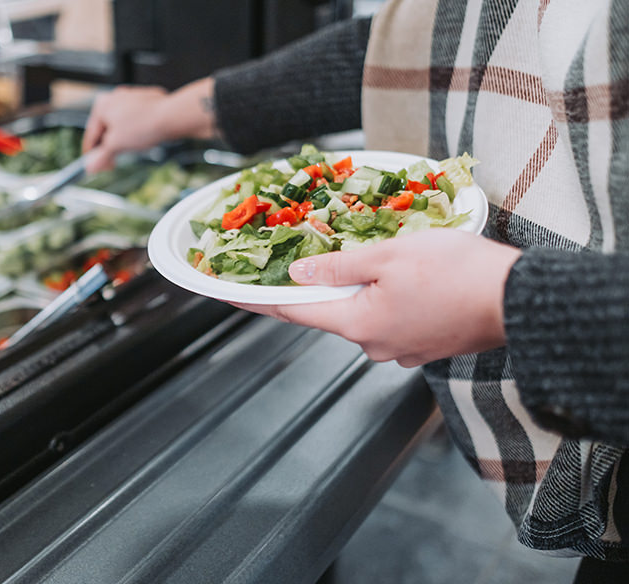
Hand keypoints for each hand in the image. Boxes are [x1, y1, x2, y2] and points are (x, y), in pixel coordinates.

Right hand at [82, 86, 170, 172]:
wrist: (171, 116)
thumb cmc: (143, 125)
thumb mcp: (116, 146)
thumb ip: (101, 157)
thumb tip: (91, 166)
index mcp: (102, 105)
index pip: (91, 135)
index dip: (92, 155)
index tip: (95, 166)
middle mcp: (115, 97)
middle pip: (106, 129)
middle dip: (109, 147)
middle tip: (112, 162)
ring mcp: (131, 98)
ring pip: (121, 124)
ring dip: (122, 139)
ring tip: (129, 150)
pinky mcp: (147, 101)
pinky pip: (135, 120)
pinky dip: (135, 131)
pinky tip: (141, 140)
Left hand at [231, 230, 521, 366]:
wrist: (519, 301)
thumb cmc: (458, 273)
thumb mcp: (388, 255)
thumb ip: (338, 267)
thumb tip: (298, 274)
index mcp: (357, 323)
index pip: (289, 311)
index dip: (252, 298)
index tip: (223, 291)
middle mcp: (372, 345)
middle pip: (326, 313)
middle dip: (314, 287)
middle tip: (298, 258)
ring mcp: (399, 350)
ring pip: (360, 315)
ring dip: (355, 290)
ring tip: (365, 260)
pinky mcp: (422, 346)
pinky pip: (388, 320)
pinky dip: (383, 299)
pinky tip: (398, 280)